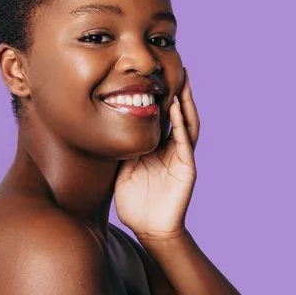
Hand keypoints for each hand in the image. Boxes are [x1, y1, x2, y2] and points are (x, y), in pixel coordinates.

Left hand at [114, 68, 199, 239]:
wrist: (148, 228)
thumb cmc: (135, 202)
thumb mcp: (124, 168)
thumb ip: (123, 148)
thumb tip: (107, 127)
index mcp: (160, 147)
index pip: (164, 116)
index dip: (164, 95)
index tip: (159, 74)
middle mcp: (174, 148)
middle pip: (181, 114)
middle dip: (181, 91)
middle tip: (179, 68)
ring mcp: (182, 157)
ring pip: (188, 123)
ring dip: (186, 102)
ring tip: (182, 80)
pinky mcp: (187, 168)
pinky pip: (185, 143)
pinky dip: (181, 125)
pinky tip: (176, 109)